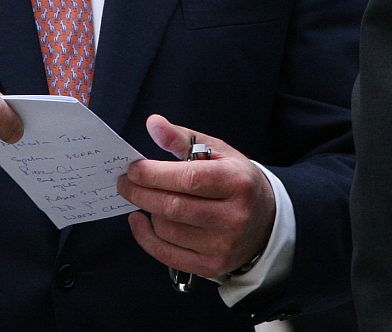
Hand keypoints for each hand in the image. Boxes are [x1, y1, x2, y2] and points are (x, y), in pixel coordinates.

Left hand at [117, 115, 275, 279]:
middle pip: (174, 207)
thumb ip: (182, 138)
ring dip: (147, 212)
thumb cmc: (235, 180)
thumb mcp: (217, 151)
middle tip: (124, 182)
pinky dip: (146, 238)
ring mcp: (224, 246)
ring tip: (143, 197)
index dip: (154, 174)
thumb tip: (154, 124)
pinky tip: (141, 221)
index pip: (188, 179)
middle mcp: (234, 217)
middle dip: (141, 192)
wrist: (267, 220)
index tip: (133, 168)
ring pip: (168, 231)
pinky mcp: (213, 266)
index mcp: (236, 182)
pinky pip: (169, 255)